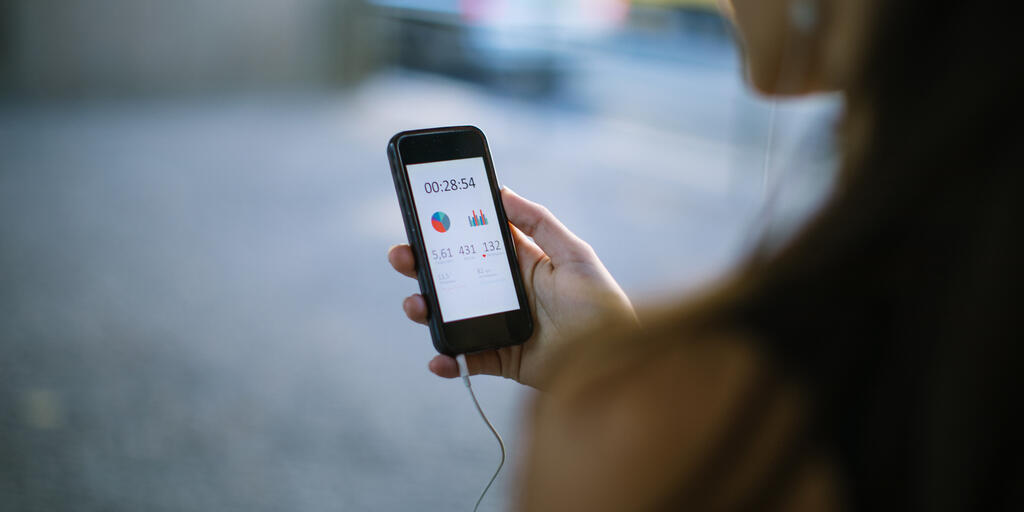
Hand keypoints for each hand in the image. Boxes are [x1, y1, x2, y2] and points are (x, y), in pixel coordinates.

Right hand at [387, 188, 635, 388]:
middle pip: (453, 277)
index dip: (446, 231)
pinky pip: (468, 360)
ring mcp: (499, 326)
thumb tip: (502, 191)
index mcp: (520, 263)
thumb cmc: (602, 305)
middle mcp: (505, 293)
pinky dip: (449, 360)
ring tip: (416, 305)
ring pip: (451, 316)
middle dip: (421, 267)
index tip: (420, 218)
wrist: (615, 361)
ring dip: (426, 310)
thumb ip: (539, 223)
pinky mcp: (502, 360)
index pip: (474, 242)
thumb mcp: (575, 256)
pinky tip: (440, 358)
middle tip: (401, 257)